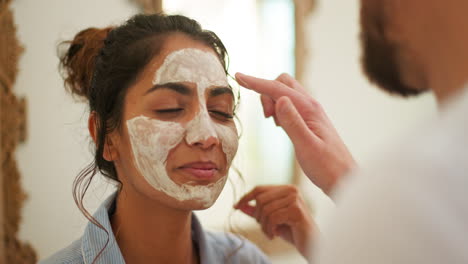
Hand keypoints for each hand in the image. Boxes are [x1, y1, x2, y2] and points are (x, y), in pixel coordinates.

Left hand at [234, 185, 315, 259]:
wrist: (311, 243)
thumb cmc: (292, 230)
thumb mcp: (271, 219)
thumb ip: (256, 211)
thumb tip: (239, 205)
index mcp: (286, 189)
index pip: (259, 189)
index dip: (246, 197)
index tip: (236, 206)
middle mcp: (292, 190)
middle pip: (260, 199)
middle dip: (258, 216)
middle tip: (264, 228)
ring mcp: (295, 199)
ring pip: (266, 210)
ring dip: (264, 226)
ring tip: (270, 233)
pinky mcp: (296, 210)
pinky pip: (273, 218)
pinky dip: (270, 229)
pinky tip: (275, 235)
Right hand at [235, 72, 355, 194]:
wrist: (344, 179)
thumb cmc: (327, 167)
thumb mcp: (306, 146)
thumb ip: (292, 122)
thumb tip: (280, 99)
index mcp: (309, 109)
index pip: (278, 89)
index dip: (256, 82)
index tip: (238, 76)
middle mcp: (310, 106)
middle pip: (282, 83)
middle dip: (267, 92)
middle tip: (266, 118)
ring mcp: (310, 113)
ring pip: (285, 93)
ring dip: (272, 102)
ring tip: (273, 124)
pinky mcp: (308, 121)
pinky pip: (289, 105)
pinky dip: (279, 110)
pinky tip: (279, 125)